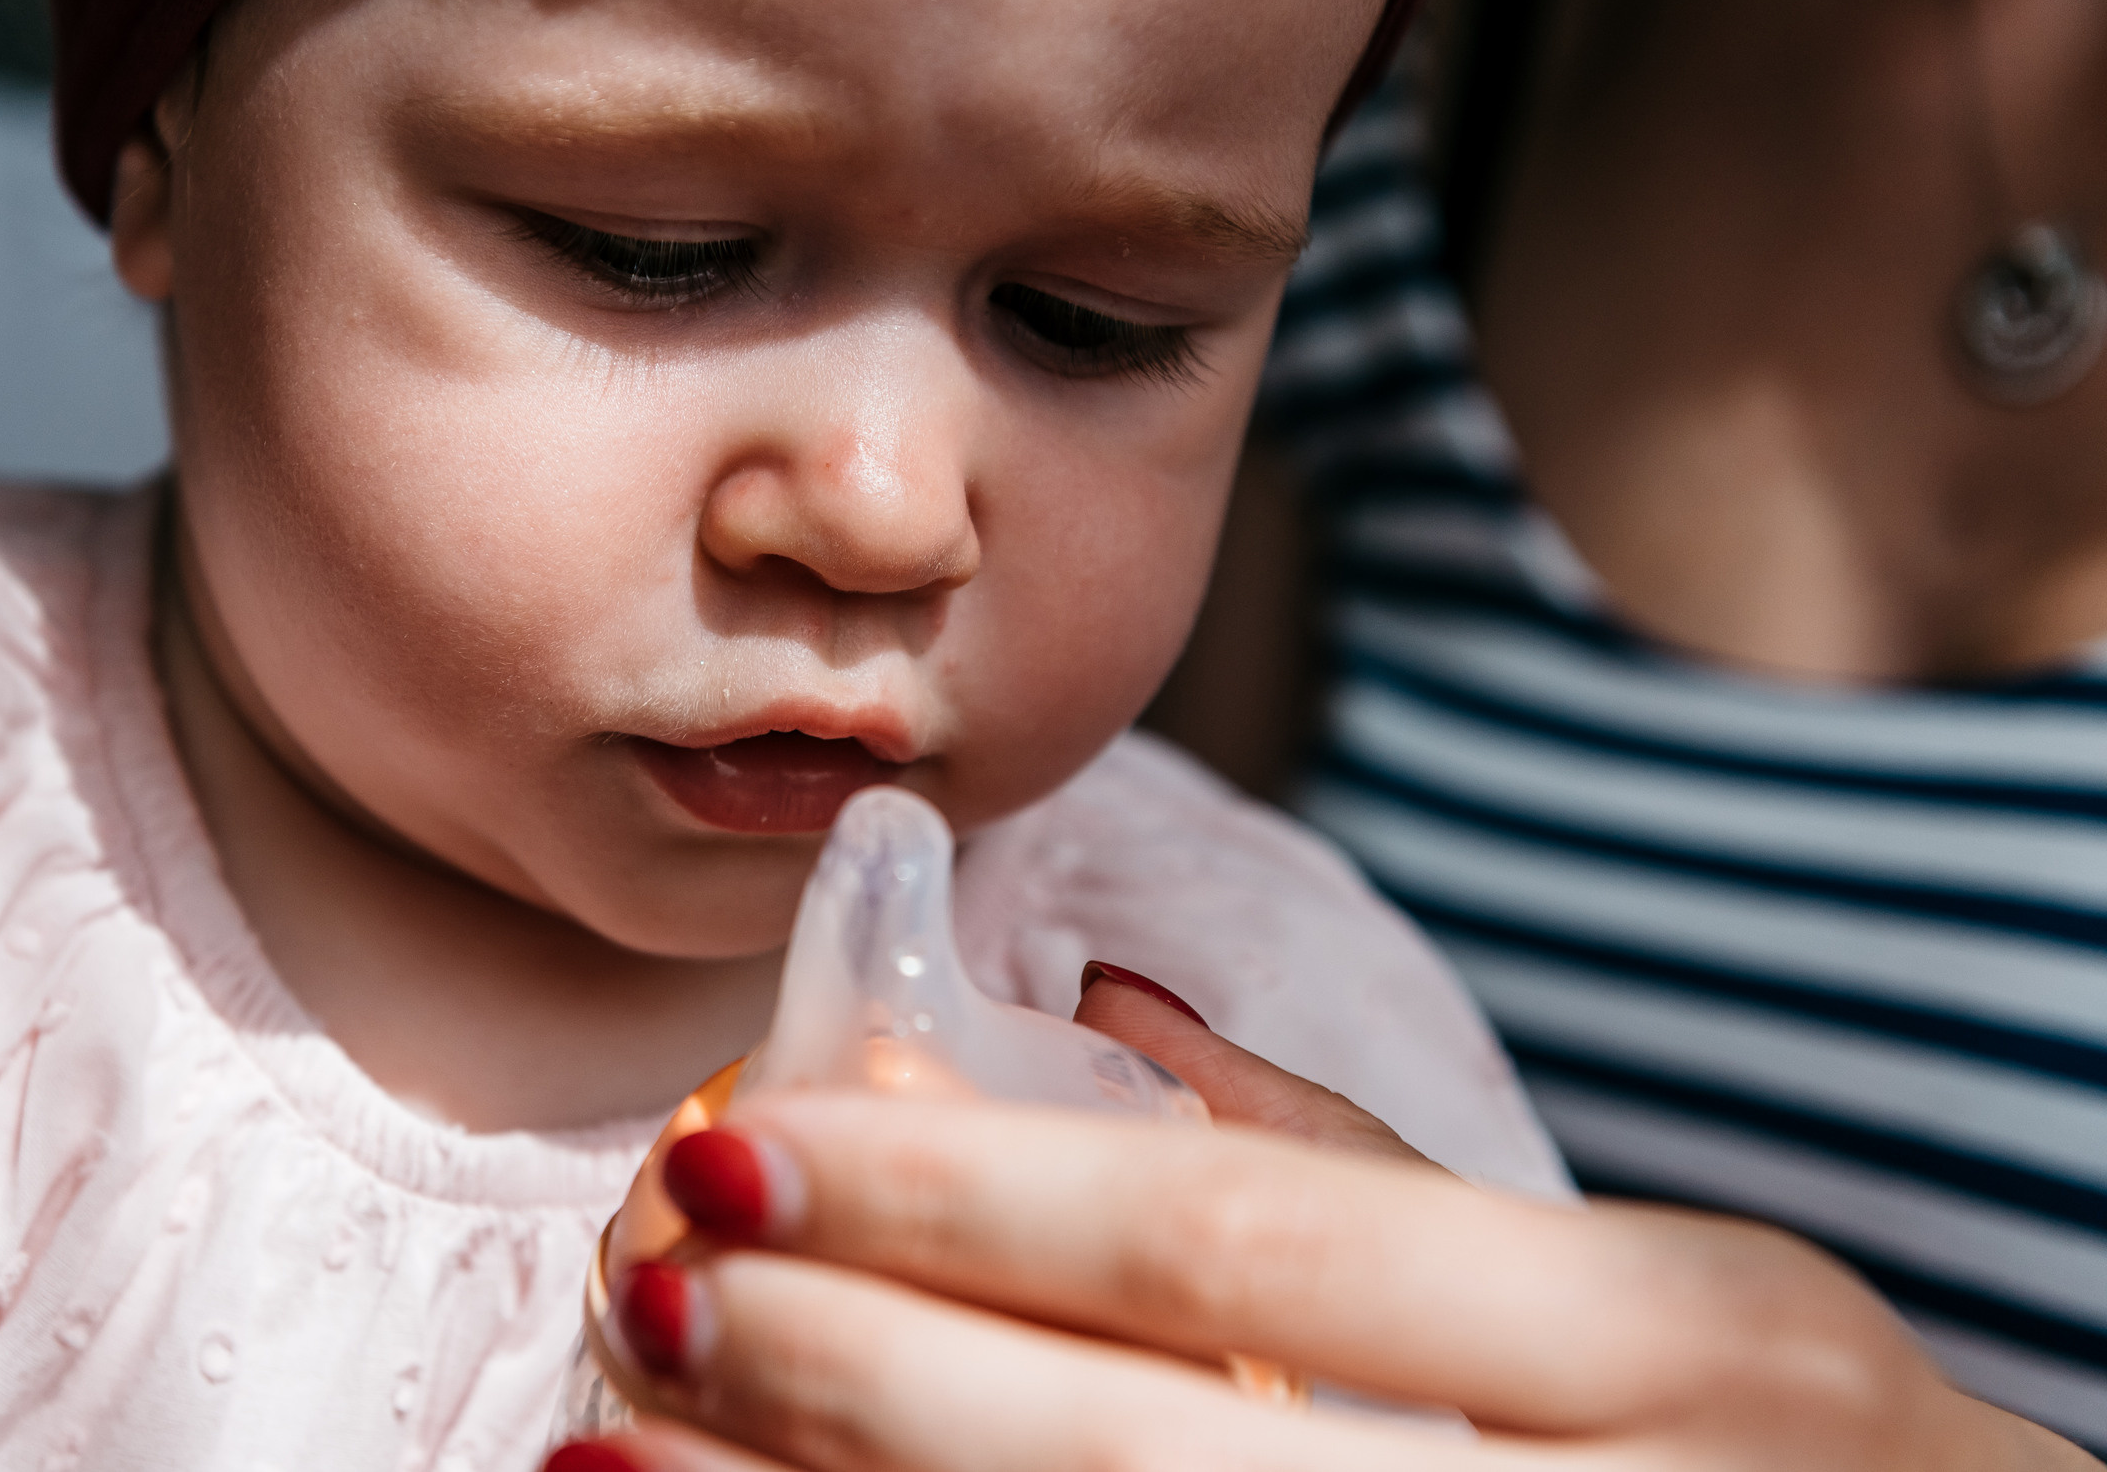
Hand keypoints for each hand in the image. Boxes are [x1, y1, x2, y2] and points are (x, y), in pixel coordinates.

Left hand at [561, 977, 2096, 1471]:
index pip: (1250, 1241)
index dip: (971, 1199)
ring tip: (623, 1464)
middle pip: (1149, 1449)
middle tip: (652, 1284)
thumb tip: (1104, 995)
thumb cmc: (1797, 1470)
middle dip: (865, 1376)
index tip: (740, 1135)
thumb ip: (1384, 1174)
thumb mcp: (1683, 1303)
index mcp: (1669, 1342)